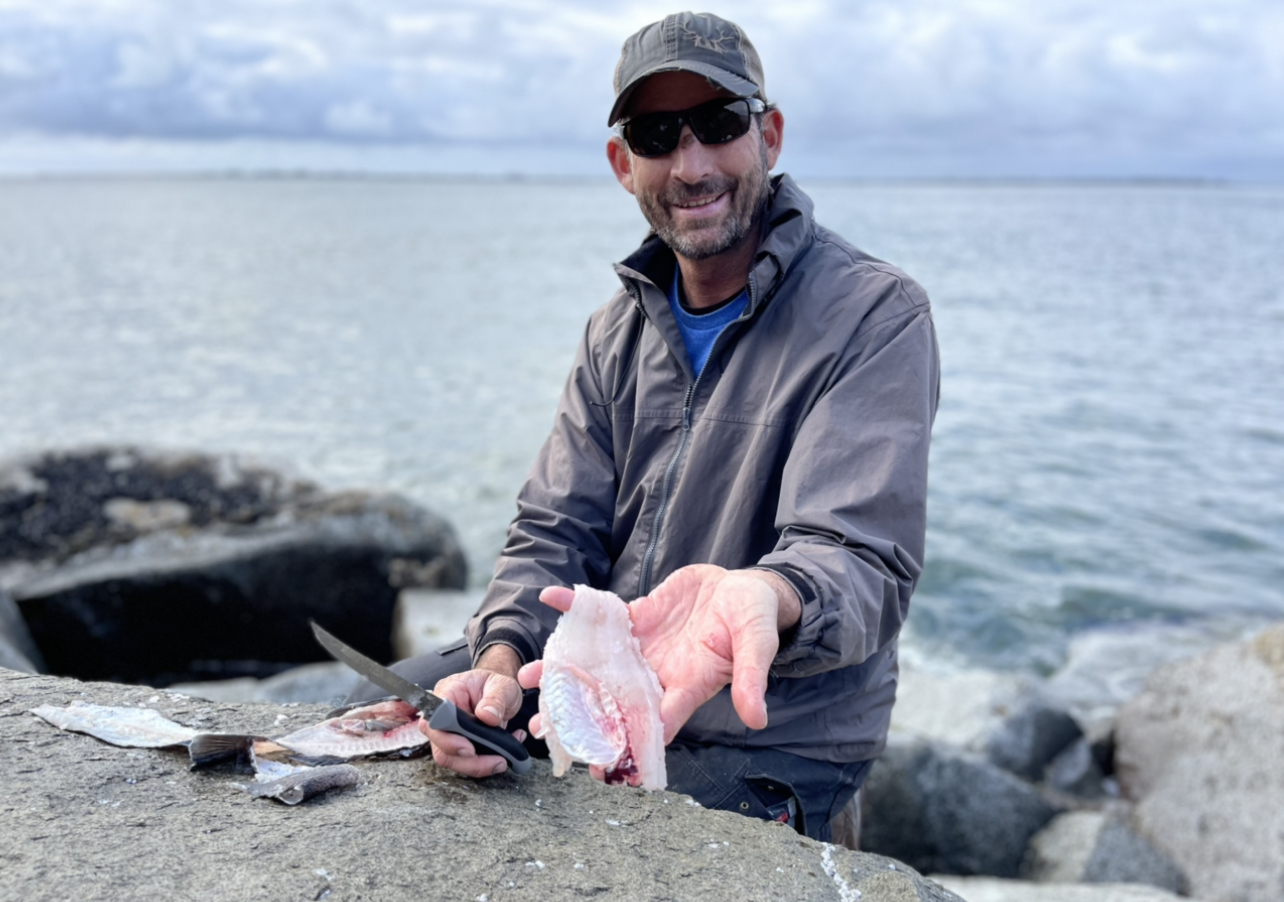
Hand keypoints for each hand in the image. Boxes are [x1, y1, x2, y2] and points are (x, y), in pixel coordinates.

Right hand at [421, 645, 524, 777]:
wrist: (499, 691)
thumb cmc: (495, 684)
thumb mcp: (502, 685)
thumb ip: (496, 698)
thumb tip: (488, 716)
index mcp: (447, 693)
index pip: (435, 719)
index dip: (447, 738)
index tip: (469, 749)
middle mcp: (441, 715)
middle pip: (439, 746)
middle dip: (466, 760)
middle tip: (496, 761)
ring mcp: (448, 733)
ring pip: (451, 759)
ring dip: (476, 766)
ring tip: (502, 761)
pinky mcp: (458, 745)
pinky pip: (465, 762)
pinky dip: (485, 764)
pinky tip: (505, 755)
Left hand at [532, 570, 799, 746]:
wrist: (746, 587)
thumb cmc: (757, 619)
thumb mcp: (757, 645)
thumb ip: (751, 678)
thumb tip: (758, 718)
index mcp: (688, 685)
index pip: (654, 721)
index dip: (626, 743)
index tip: (596, 764)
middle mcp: (659, 672)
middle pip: (612, 700)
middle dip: (577, 715)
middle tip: (541, 730)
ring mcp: (644, 645)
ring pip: (598, 663)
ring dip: (564, 669)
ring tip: (528, 678)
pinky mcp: (638, 618)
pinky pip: (603, 617)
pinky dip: (577, 608)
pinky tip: (551, 597)